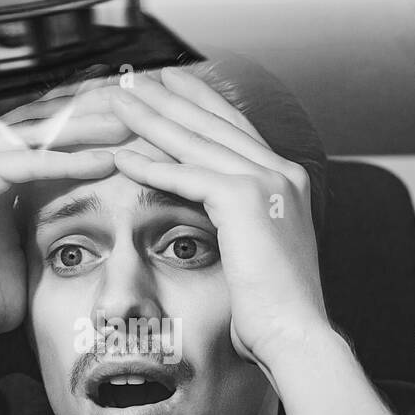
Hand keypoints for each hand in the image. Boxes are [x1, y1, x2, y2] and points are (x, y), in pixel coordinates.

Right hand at [0, 85, 128, 351]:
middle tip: (135, 105)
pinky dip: (71, 160)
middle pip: (40, 117)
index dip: (84, 117)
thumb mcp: (23, 243)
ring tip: (130, 127)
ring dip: (88, 127)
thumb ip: (45, 215)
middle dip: (90, 109)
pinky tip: (108, 160)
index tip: (128, 117)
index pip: (39, 126)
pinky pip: (32, 161)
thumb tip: (87, 214)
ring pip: (39, 132)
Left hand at [106, 68, 331, 373]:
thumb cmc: (275, 311)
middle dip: (170, 98)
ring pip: (196, 140)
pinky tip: (121, 157)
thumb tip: (218, 225)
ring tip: (117, 103)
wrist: (296, 335)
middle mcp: (282, 171)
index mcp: (287, 180)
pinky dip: (151, 166)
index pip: (235, 128)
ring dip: (152, 119)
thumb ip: (242, 227)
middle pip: (213, 123)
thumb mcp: (260, 255)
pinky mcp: (246, 199)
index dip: (200, 103)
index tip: (171, 85)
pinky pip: (187, 174)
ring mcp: (267, 180)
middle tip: (134, 79)